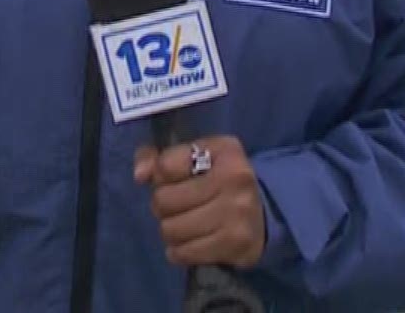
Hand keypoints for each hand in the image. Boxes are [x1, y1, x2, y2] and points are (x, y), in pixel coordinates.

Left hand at [133, 135, 265, 268]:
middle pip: (163, 200)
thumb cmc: (220, 180)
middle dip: (163, 207)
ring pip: (171, 229)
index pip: (165, 165)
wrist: (264, 214)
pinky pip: (184, 253)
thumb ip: (159, 158)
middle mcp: (234, 179)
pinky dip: (180, 251)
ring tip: (185, 225)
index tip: (173, 181)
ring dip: (171, 231)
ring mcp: (237, 213)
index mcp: (224, 151)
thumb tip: (140, 175)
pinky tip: (190, 243)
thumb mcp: (196, 157)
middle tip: (178, 207)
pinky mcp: (236, 244)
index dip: (161, 176)